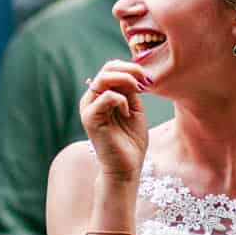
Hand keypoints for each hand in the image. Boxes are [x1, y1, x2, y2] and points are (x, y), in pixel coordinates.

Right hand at [79, 60, 150, 181]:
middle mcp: (91, 99)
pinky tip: (128, 113)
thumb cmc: (131, 141)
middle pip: (106, 69)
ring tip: (138, 91)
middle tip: (144, 81)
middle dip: (129, 70)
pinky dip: (121, 100)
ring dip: (126, 80)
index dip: (130, 67)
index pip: (111, 68)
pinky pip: (106, 96)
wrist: (126, 167)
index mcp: (101, 96)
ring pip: (103, 78)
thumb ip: (131, 91)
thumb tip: (133, 72)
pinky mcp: (90, 118)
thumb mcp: (134, 109)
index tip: (147, 79)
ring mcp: (88, 108)